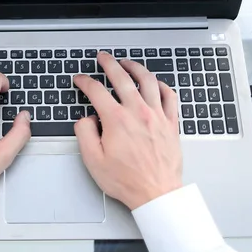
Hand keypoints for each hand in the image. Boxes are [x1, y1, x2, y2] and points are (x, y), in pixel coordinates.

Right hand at [74, 52, 181, 209]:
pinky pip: (169, 96)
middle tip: (103, 58)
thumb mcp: (93, 160)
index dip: (85, 82)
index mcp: (117, 120)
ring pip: (147, 81)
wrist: (156, 193)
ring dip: (135, 67)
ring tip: (128, 62)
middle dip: (109, 64)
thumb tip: (86, 119)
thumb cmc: (127, 180)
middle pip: (122, 77)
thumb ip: (85, 134)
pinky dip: (162, 85)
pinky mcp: (171, 123)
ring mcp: (157, 115)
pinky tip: (156, 83)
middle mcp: (137, 112)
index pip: (96, 91)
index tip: (80, 80)